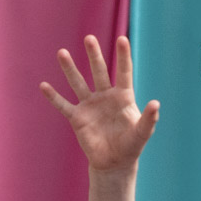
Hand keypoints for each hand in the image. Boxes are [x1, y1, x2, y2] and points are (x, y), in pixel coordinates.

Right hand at [39, 35, 159, 172]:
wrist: (114, 162)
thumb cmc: (131, 146)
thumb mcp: (143, 133)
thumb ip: (149, 118)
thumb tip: (156, 103)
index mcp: (123, 96)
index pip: (123, 72)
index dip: (123, 56)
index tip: (122, 39)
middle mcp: (105, 96)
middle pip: (99, 71)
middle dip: (94, 55)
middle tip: (89, 38)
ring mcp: (89, 105)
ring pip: (78, 83)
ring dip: (70, 68)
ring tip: (62, 52)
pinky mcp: (77, 118)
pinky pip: (63, 105)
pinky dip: (53, 96)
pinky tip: (44, 85)